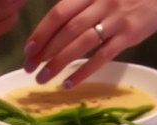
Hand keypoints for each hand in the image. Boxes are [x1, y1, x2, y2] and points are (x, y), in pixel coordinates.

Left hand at [23, 0, 156, 85]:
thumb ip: (78, 6)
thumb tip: (50, 29)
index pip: (59, 13)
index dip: (41, 32)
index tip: (28, 50)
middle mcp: (100, 2)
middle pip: (66, 29)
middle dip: (45, 51)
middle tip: (30, 69)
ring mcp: (115, 19)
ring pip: (81, 43)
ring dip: (59, 63)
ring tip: (44, 78)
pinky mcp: (128, 35)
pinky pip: (102, 56)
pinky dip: (84, 71)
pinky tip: (69, 83)